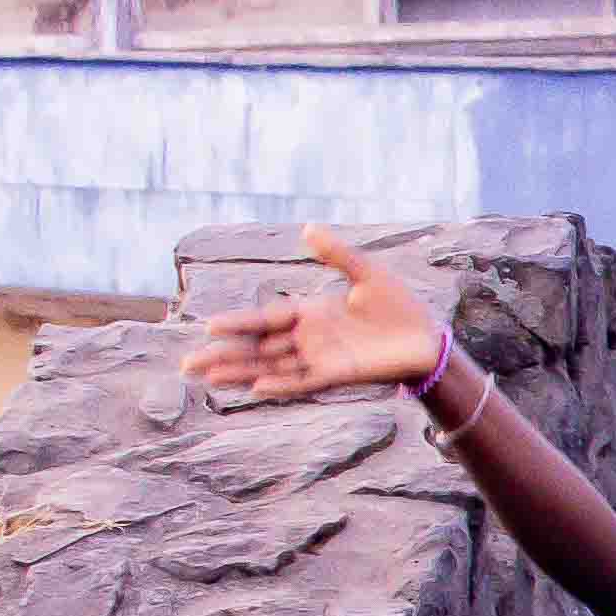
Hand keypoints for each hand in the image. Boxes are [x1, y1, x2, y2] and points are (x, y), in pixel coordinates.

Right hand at [179, 228, 452, 406]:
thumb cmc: (400, 307)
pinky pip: (303, 382)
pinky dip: (281, 384)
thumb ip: (337, 255)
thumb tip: (307, 228)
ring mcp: (321, 358)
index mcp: (310, 313)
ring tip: (208, 378)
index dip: (236, 324)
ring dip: (241, 373)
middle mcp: (309, 338)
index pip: (264, 319)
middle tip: (187, 365)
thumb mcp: (367, 274)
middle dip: (223, 356)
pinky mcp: (338, 375)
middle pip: (257, 348)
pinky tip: (257, 386)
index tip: (207, 328)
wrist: (429, 339)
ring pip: (271, 367)